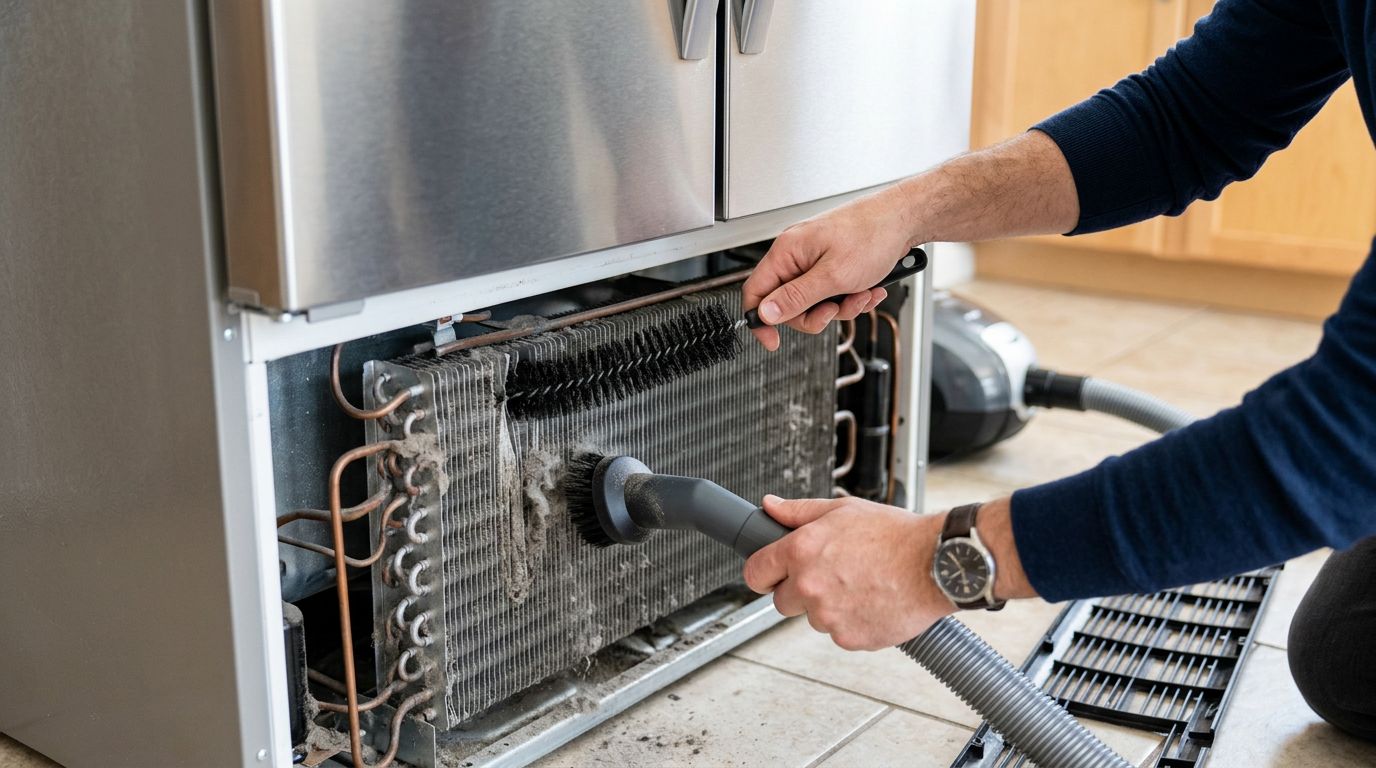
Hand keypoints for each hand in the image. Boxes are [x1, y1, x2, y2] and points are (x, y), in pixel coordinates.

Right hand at [741, 186, 917, 350]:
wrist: (904, 219)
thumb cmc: (872, 235)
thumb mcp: (833, 276)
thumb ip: (796, 298)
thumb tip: (765, 313)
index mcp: (787, 252)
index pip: (755, 291)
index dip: (761, 320)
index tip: (773, 341)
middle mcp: (797, 255)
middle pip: (788, 304)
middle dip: (816, 314)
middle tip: (835, 309)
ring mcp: (815, 260)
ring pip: (814, 303)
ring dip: (841, 307)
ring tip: (861, 294)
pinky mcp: (833, 265)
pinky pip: (832, 294)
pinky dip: (851, 298)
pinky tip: (868, 289)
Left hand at [742, 495, 956, 649]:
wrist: (936, 563)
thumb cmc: (895, 535)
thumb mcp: (842, 510)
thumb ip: (798, 511)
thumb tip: (769, 506)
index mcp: (801, 551)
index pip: (756, 573)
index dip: (764, 573)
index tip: (771, 575)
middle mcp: (809, 585)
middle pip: (782, 602)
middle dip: (799, 591)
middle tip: (831, 576)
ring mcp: (828, 616)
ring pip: (814, 618)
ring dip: (829, 607)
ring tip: (860, 585)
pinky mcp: (849, 638)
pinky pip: (840, 634)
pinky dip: (853, 622)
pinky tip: (872, 601)